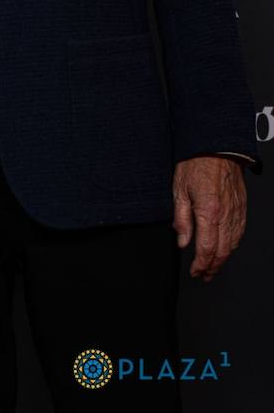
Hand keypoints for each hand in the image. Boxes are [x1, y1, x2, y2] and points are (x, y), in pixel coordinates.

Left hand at [172, 156, 246, 280]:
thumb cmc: (196, 162)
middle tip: (204, 275)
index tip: (195, 272)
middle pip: (222, 251)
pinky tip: (227, 247)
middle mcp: (225, 215)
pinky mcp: (242, 207)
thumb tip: (182, 241)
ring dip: (223, 259)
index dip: (200, 265)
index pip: (206, 249)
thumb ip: (181, 218)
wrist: (216, 145)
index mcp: (208, 212)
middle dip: (212, 267)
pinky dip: (233, 244)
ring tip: (214, 266)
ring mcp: (236, 211)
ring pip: (233, 244)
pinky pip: (239, 232)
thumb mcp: (179, 189)